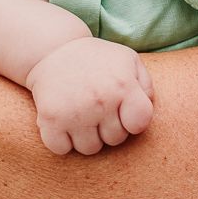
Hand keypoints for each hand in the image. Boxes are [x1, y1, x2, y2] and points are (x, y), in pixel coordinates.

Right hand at [26, 37, 154, 155]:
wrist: (53, 49)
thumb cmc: (97, 59)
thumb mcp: (128, 61)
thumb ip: (145, 85)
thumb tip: (147, 109)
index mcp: (123, 85)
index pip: (140, 124)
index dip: (133, 121)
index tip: (123, 112)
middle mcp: (100, 100)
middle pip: (115, 139)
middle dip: (109, 128)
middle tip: (99, 109)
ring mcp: (75, 111)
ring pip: (90, 148)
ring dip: (87, 137)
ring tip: (83, 115)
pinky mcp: (50, 119)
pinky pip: (62, 149)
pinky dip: (62, 140)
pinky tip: (64, 122)